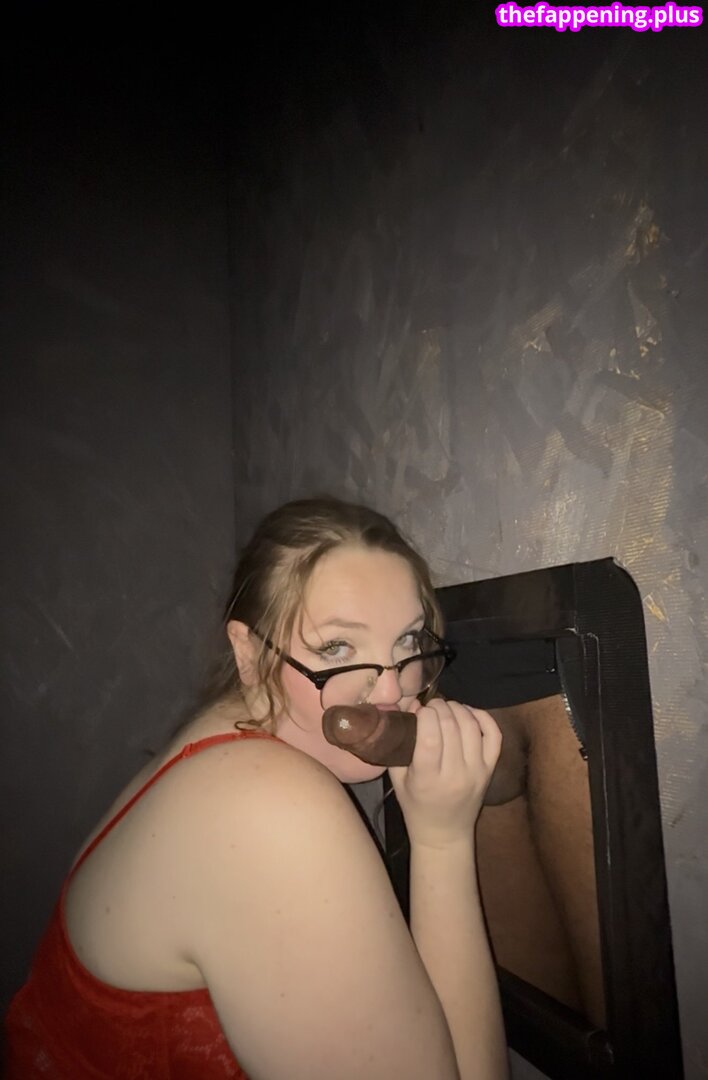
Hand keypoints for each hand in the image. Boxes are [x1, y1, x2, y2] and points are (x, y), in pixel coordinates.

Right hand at [388, 698, 501, 848]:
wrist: (445, 833)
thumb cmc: (416, 806)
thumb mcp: (398, 778)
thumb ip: (401, 743)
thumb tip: (412, 705)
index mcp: (427, 779)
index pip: (430, 737)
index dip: (425, 715)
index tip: (419, 710)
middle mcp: (455, 774)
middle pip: (451, 727)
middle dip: (440, 707)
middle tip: (431, 704)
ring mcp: (477, 771)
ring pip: (472, 727)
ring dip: (458, 709)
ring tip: (447, 707)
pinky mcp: (490, 770)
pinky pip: (494, 735)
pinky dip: (483, 718)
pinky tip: (469, 713)